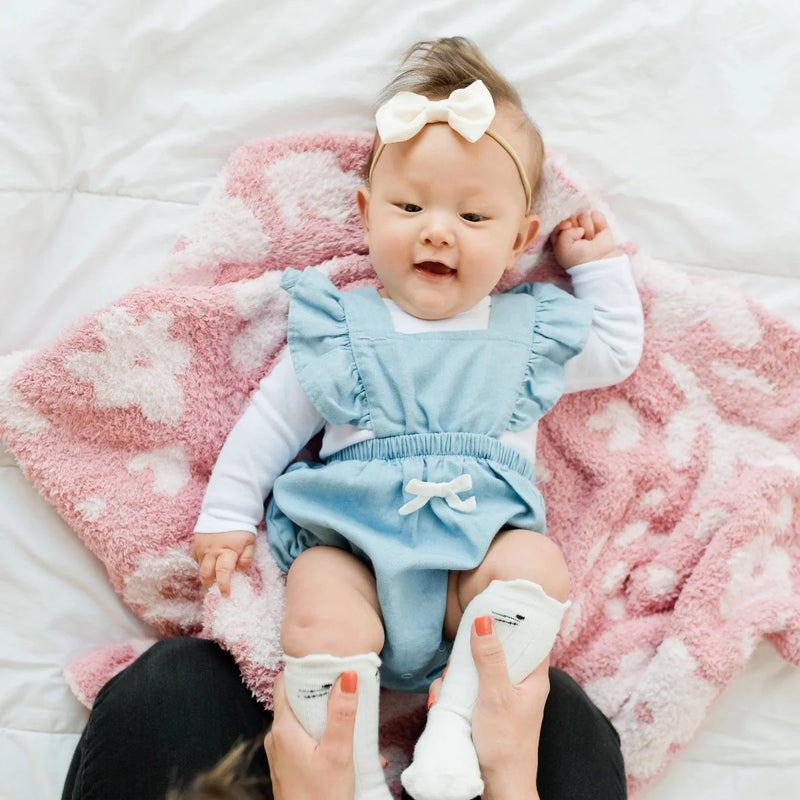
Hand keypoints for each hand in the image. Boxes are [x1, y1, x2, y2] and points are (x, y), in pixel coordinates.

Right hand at [191, 530, 254, 595]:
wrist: (226, 510)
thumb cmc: (241, 528)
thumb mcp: (250, 542)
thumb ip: (246, 558)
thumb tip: (239, 571)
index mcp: (227, 551)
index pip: (223, 572)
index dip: (223, 585)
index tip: (226, 594)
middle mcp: (211, 551)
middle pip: (205, 575)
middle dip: (210, 584)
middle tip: (216, 587)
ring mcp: (201, 548)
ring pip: (200, 568)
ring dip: (206, 574)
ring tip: (214, 575)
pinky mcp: (195, 544)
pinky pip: (197, 559)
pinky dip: (203, 564)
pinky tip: (210, 562)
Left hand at [264, 670, 358, 799]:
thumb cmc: (321, 798)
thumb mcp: (338, 753)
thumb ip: (342, 715)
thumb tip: (347, 676)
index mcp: (283, 728)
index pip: (285, 682)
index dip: (304, 669)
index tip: (326, 663)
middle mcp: (276, 738)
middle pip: (296, 701)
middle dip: (321, 695)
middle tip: (345, 690)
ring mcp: (280, 753)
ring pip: (302, 722)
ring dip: (325, 719)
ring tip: (350, 721)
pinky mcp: (288, 767)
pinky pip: (304, 740)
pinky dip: (322, 737)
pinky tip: (344, 747)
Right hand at [427, 617, 548, 799]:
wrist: (500, 788)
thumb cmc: (505, 745)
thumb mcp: (496, 695)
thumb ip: (490, 658)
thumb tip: (484, 620)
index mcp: (534, 677)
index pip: (531, 637)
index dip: (515, 620)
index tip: (494, 605)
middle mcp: (520, 683)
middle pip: (499, 650)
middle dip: (474, 651)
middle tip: (460, 658)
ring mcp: (503, 696)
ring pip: (479, 669)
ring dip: (459, 674)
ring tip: (448, 685)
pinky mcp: (487, 709)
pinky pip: (469, 688)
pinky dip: (455, 691)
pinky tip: (443, 700)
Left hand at [550, 210, 620, 268]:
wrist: (598, 262)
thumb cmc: (577, 258)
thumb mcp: (562, 248)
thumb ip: (563, 232)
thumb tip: (580, 228)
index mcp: (560, 236)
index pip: (560, 223)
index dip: (564, 225)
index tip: (568, 228)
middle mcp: (572, 229)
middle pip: (572, 218)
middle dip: (576, 229)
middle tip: (581, 242)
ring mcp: (585, 226)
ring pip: (584, 215)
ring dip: (588, 229)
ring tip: (590, 240)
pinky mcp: (598, 223)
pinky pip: (596, 214)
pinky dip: (598, 222)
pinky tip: (598, 232)